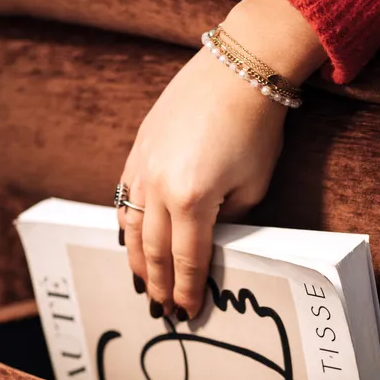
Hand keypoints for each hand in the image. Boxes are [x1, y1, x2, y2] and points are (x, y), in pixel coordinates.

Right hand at [118, 0, 326, 319]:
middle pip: (154, 250)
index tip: (188, 312)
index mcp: (193, 200)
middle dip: (159, 285)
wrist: (238, 67)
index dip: (188, 290)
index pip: (188, 260)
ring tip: (142, 286)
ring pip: (131, 227)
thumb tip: (211, 242)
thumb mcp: (254, 185)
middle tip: (163, 311)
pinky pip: (124, 197)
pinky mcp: (138, 147)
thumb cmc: (256, 127)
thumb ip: (230, 219)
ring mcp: (143, 165)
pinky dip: (125, 225)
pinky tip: (129, 242)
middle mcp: (160, 186)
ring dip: (136, 261)